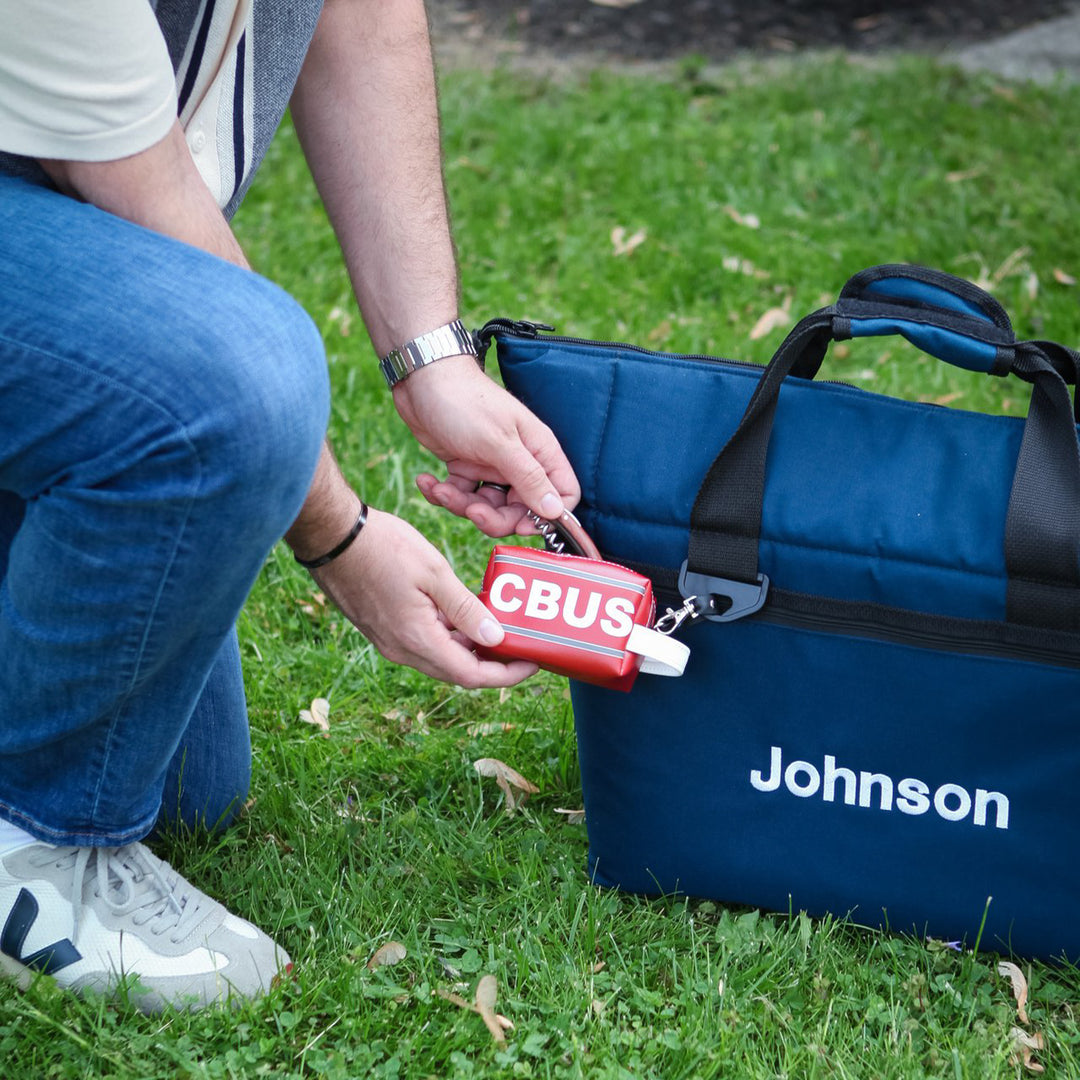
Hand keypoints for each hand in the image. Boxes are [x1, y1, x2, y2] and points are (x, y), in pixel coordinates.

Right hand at [310, 506, 536, 687]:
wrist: (331, 535)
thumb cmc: (381, 547)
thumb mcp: (434, 572)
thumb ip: (466, 609)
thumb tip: (496, 639)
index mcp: (417, 639)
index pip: (471, 675)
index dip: (506, 675)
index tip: (533, 662)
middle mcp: (403, 649)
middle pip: (457, 671)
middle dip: (494, 664)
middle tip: (524, 646)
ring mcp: (391, 641)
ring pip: (441, 656)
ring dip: (471, 648)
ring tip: (502, 626)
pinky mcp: (384, 629)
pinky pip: (425, 642)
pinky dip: (451, 635)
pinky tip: (467, 613)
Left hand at [394, 355, 580, 536]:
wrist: (422, 379)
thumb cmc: (464, 402)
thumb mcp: (499, 443)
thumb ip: (529, 478)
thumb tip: (556, 512)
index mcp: (539, 452)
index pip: (562, 495)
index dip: (546, 516)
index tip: (521, 523)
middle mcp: (519, 462)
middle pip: (521, 510)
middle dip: (494, 517)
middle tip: (472, 510)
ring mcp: (492, 467)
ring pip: (488, 507)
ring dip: (461, 504)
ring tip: (442, 489)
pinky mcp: (466, 468)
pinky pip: (461, 496)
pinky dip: (443, 494)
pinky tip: (428, 481)